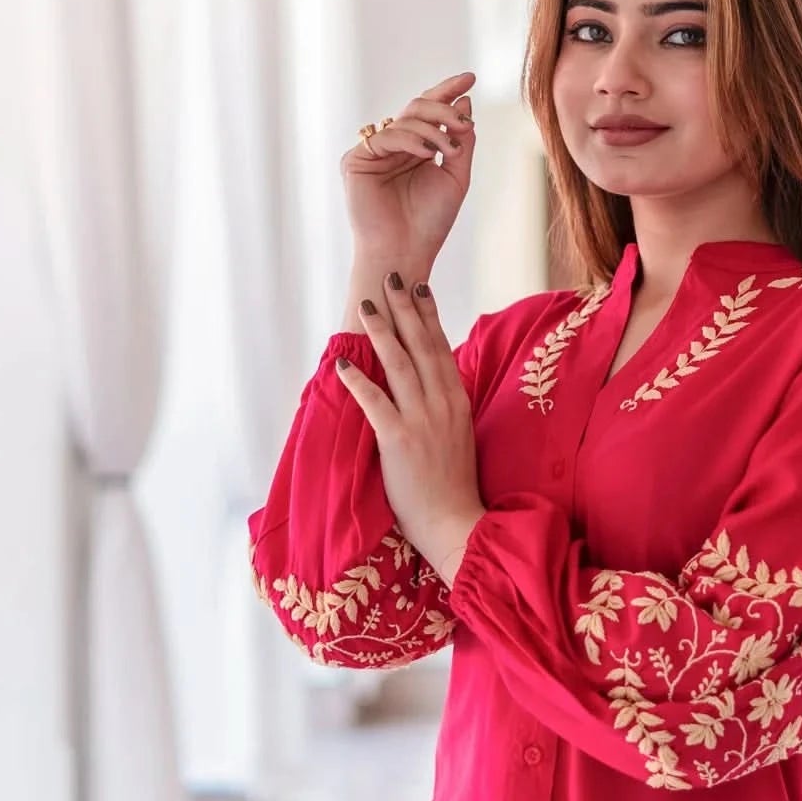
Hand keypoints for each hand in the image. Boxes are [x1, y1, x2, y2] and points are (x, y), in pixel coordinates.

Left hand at [335, 272, 485, 586]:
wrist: (455, 522)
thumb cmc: (453, 485)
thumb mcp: (458, 436)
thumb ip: (444, 407)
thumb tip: (428, 383)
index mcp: (458, 402)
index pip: (442, 349)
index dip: (429, 317)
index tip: (419, 289)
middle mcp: (443, 404)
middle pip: (422, 346)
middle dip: (405, 309)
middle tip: (392, 278)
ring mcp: (423, 420)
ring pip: (399, 365)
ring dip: (381, 332)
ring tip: (367, 306)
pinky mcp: (400, 440)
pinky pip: (375, 402)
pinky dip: (358, 381)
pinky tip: (343, 363)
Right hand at [340, 71, 477, 269]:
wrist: (406, 251)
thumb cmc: (430, 221)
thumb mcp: (456, 176)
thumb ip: (460, 141)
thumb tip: (465, 102)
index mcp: (416, 148)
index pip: (430, 112)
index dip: (448, 91)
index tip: (471, 78)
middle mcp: (393, 147)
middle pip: (417, 108)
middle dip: (443, 109)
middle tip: (464, 121)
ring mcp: (374, 152)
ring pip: (404, 120)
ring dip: (433, 129)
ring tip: (450, 148)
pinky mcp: (356, 161)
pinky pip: (386, 136)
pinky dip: (410, 140)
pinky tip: (427, 153)